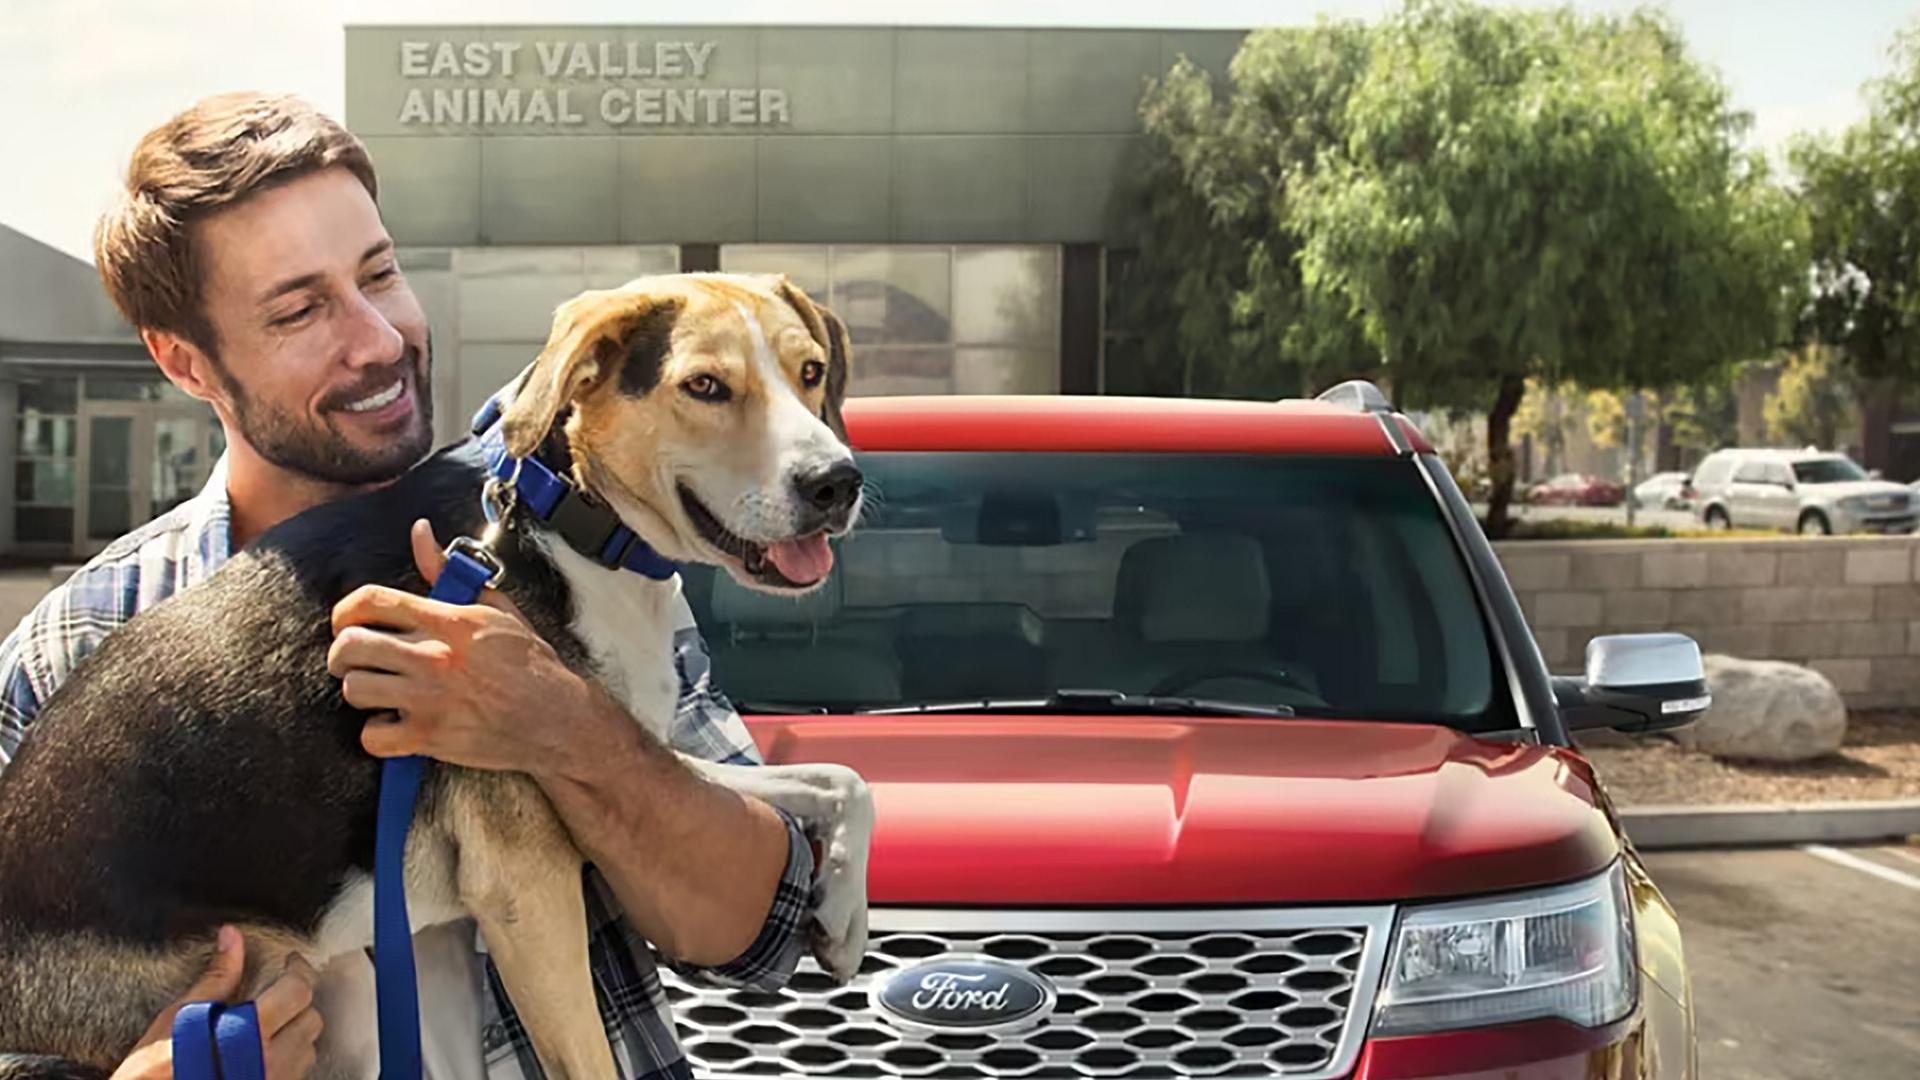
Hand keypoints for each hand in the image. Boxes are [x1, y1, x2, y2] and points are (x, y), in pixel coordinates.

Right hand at [111, 926, 323, 1079]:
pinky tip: (265, 1051)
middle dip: (299, 1000)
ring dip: (297, 1031)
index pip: (298, 991)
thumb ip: (215, 977)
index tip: (291, 961)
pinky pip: (296, 1073)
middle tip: (280, 989)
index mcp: (247, 1036)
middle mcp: (269, 1063)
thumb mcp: (179, 1019)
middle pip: (311, 1019)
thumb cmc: (151, 1074)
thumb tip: (231, 938)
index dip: (298, 970)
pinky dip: (290, 1057)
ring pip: (308, 1049)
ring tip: (271, 1022)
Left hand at [328, 519, 611, 779]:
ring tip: (378, 692)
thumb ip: (447, 571)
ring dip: (361, 692)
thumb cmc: (528, 662)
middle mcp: (433, 655)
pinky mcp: (430, 736)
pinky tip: (394, 726)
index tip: (346, 623)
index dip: (345, 611)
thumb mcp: (494, 606)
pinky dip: (377, 735)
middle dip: (342, 653)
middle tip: (354, 660)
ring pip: (355, 689)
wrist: (557, 716)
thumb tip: (420, 532)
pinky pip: (373, 737)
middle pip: (350, 646)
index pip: (371, 600)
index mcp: (447, 620)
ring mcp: (429, 697)